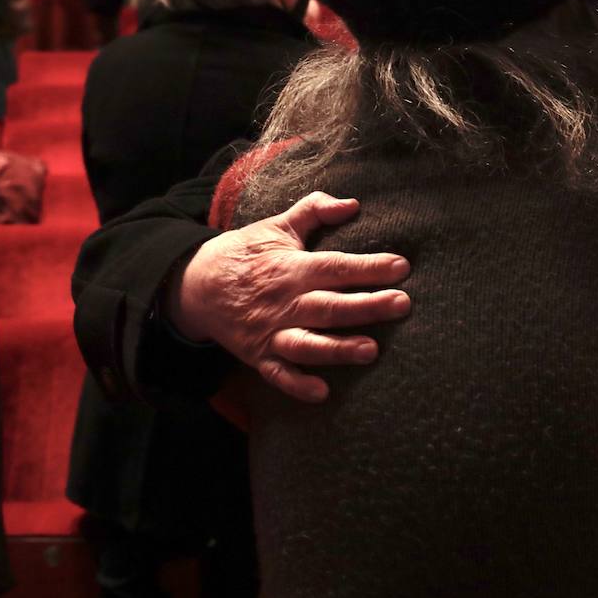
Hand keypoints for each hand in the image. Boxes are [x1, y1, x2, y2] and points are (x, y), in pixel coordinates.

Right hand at [165, 192, 411, 402]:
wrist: (195, 284)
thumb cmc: (246, 253)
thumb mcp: (278, 225)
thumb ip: (314, 210)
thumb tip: (351, 203)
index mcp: (292, 268)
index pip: (335, 266)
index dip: (369, 267)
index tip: (402, 266)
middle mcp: (284, 302)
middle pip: (329, 306)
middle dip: (367, 306)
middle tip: (402, 304)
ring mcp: (270, 331)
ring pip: (308, 344)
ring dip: (338, 349)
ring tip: (371, 351)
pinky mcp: (258, 355)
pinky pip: (277, 374)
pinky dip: (296, 385)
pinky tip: (321, 393)